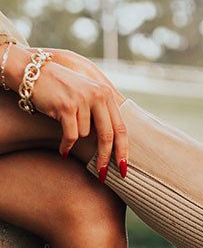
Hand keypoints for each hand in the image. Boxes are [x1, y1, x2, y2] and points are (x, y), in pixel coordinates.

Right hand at [4, 43, 127, 177]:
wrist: (33, 72)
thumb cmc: (61, 89)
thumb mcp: (86, 96)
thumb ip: (100, 114)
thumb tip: (111, 146)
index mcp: (106, 94)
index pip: (121, 127)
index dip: (123, 149)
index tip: (123, 167)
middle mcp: (98, 95)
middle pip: (108, 135)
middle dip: (105, 157)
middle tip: (103, 174)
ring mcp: (82, 100)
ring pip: (85, 135)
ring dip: (74, 136)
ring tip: (64, 123)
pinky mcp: (66, 106)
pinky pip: (72, 136)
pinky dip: (67, 145)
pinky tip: (63, 150)